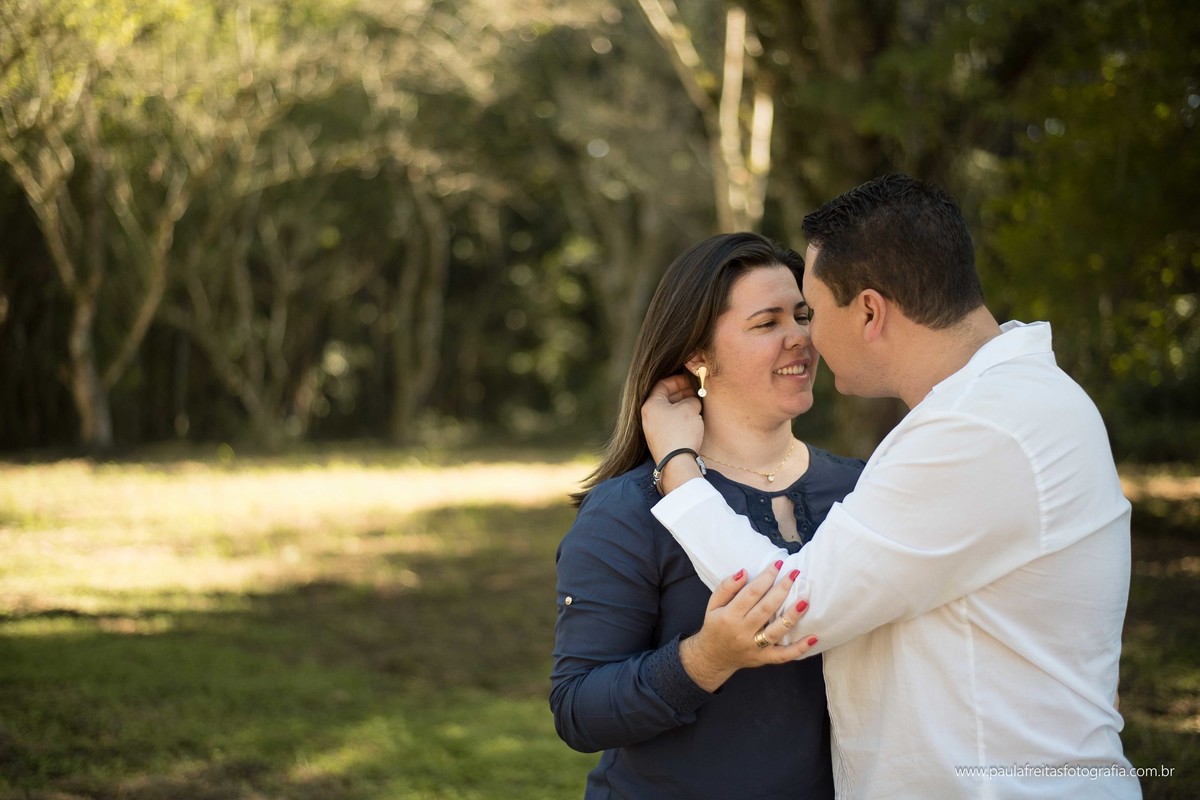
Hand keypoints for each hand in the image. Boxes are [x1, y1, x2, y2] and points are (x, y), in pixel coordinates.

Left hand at [641, 374, 703, 462]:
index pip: (662, 385)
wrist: (676, 462)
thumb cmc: (681, 432)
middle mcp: (648, 416)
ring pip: (667, 411)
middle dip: (681, 393)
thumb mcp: (689, 408)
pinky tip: (692, 419)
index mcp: (650, 405)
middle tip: (695, 392)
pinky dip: (679, 418)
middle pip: (664, 398)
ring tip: (696, 405)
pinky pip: (669, 423)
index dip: (678, 380)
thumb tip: (692, 402)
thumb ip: (691, 399)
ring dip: (681, 406)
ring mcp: (652, 430)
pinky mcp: (659, 441)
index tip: (690, 380)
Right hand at [679, 563, 815, 691]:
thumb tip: (744, 572)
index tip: (777, 564)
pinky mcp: (764, 658)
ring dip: (792, 616)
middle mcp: (742, 631)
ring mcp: (754, 647)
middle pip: (766, 608)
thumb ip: (726, 587)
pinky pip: (783, 655)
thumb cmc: (715, 626)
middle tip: (794, 574)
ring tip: (804, 602)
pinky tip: (813, 638)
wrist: (713, 657)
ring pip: (776, 631)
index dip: (765, 577)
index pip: (751, 593)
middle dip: (781, 590)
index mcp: (729, 615)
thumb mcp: (713, 604)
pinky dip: (799, 648)